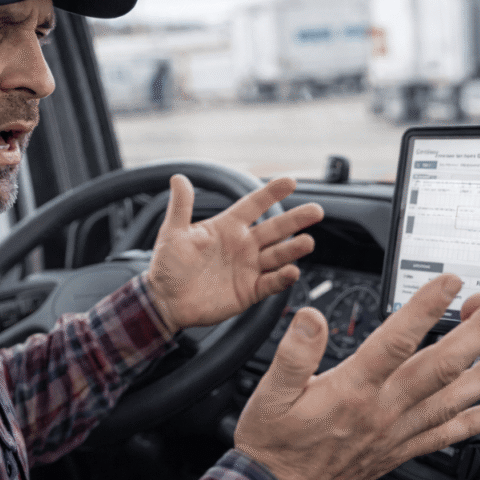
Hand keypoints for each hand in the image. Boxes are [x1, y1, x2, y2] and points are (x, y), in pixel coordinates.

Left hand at [145, 174, 323, 332]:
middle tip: (316, 210)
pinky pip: (271, 283)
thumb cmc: (168, 265)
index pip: (253, 205)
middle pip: (274, 228)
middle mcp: (242, 245)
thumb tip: (178, 177)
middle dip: (295, 219)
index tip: (290, 181)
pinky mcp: (249, 291)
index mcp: (227, 227)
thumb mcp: (173, 233)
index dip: (271, 193)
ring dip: (293, 249)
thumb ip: (181, 206)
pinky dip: (282, 278)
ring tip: (307, 242)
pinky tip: (292, 271)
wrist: (164, 302)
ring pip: (277, 255)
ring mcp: (248, 268)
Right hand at [234, 274, 479, 479]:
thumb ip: (293, 354)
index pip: (398, 341)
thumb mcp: (270, 394)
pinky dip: (473, 423)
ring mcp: (395, 432)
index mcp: (353, 390)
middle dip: (478, 331)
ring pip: (452, 399)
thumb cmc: (273, 446)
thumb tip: (311, 317)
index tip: (450, 282)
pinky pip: (443, 436)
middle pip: (442, 366)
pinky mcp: (397, 450)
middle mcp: (383, 410)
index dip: (426, 308)